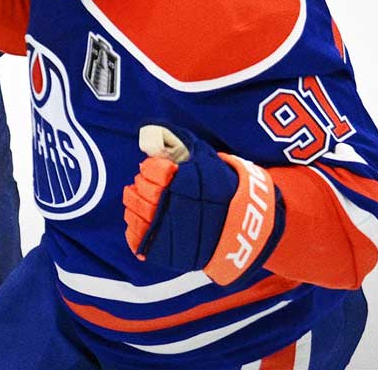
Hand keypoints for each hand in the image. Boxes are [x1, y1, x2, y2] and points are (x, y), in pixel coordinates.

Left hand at [123, 125, 280, 285]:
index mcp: (180, 180)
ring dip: (133, 203)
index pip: (151, 169)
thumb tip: (155, 129)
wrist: (244, 226)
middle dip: (142, 184)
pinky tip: (139, 220)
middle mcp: (171, 203)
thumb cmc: (225, 189)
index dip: (150, 168)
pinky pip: (138, 238)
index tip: (151, 168)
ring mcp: (166, 228)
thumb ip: (183, 144)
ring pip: (136, 212)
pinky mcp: (164, 248)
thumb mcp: (208, 159)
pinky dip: (134, 229)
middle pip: (141, 190)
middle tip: (145, 183)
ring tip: (138, 199)